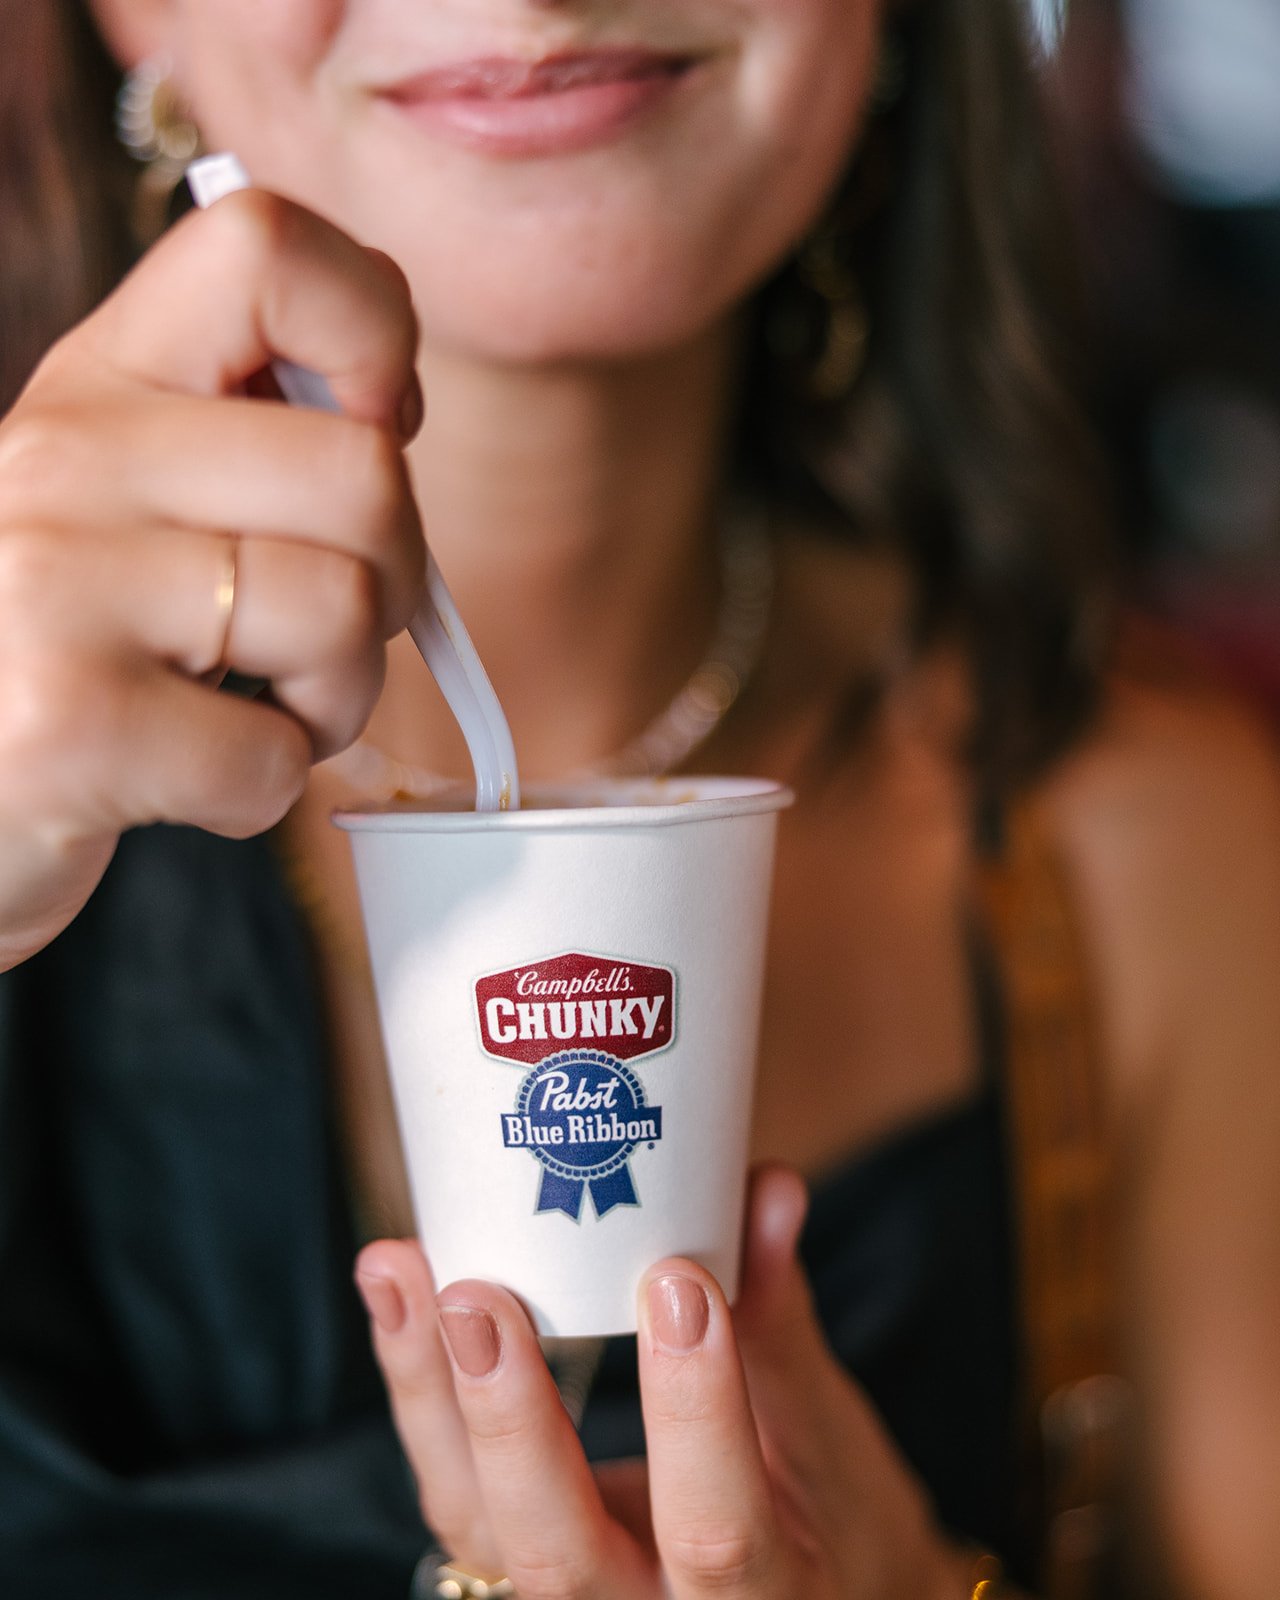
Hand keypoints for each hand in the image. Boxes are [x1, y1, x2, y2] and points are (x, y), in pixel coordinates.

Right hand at [0, 190, 424, 967]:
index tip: (371, 428)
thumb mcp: (133, 498)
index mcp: (99, 378)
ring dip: (334, 697)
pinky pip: (277, 758)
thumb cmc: (72, 645)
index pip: (264, 244)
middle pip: (367, 475)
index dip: (374, 334)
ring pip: (345, 615)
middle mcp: (62, 454)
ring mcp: (51, 585)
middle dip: (392, 582)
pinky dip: (263, 788)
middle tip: (311, 630)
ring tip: (246, 705)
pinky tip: (188, 774)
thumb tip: (395, 415)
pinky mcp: (63, 726)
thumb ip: (248, 435)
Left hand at [357, 1166, 974, 1599]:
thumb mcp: (825, 1436)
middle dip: (508, 1423)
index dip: (694, 1411)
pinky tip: (398, 1296)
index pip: (718, 1530)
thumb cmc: (830, 1521)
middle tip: (475, 1296)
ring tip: (401, 1271)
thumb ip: (780, 1317)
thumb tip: (771, 1191)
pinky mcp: (513, 1564)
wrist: (802, 1596)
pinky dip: (419, 1392)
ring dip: (428, 1391)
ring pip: (475, 1522)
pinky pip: (453, 1493)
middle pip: (558, 1555)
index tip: (679, 1283)